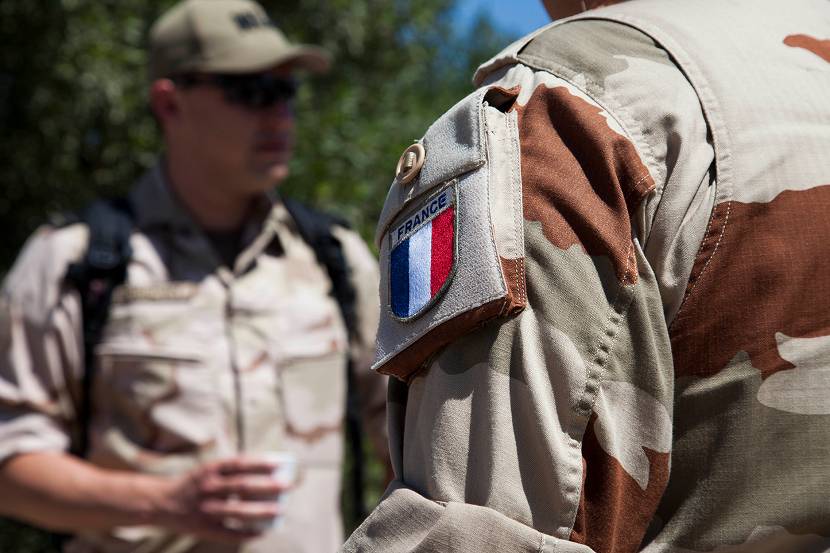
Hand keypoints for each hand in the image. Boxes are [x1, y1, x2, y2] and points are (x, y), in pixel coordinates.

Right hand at [153, 456, 291, 542]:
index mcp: (209, 470)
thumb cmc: (195, 484)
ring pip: (239, 511)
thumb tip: (267, 478)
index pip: (239, 464)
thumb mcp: (208, 470)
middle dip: (267, 486)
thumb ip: (232, 472)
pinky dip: (248, 533)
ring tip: (280, 510)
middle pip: (243, 486)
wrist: (161, 502)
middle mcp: (208, 488)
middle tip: (287, 485)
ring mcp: (206, 510)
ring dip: (262, 511)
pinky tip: (263, 532)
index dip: (260, 464)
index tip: (280, 464)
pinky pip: (230, 533)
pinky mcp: (204, 528)